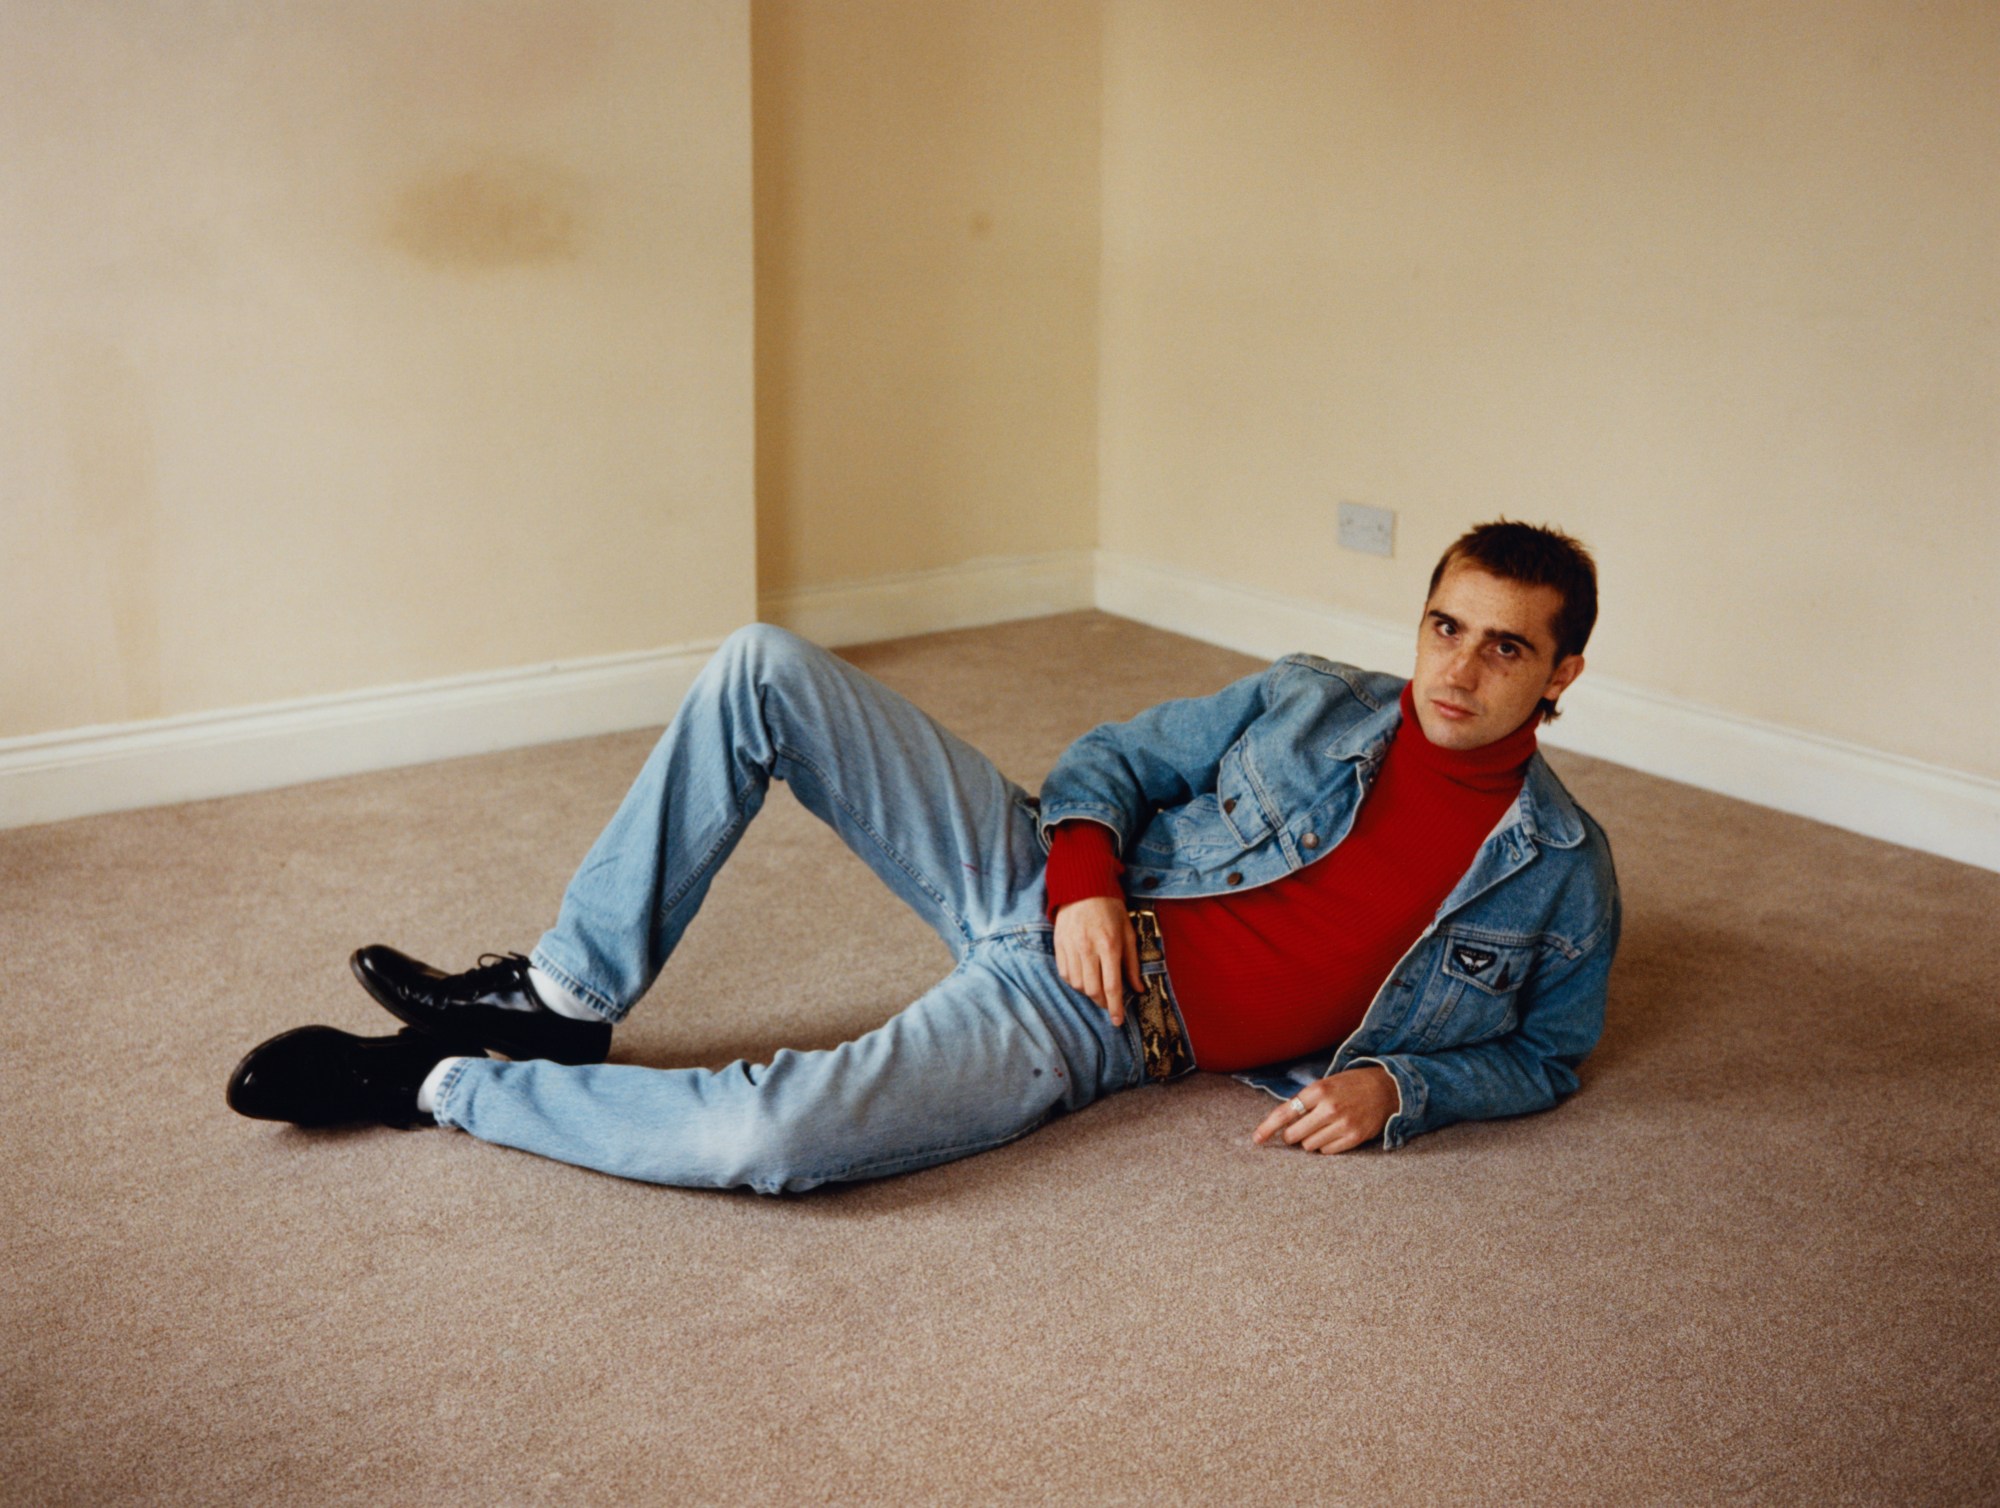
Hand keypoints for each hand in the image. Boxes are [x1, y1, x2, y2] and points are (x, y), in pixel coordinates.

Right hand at [1054, 896, 1140, 1024]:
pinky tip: (1084, 978)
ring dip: (1089, 993)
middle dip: (1103, 1003)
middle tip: (1110, 1004)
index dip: (1116, 1007)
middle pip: (1093, 990)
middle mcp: (1088, 949)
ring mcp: (1071, 948)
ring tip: (1098, 989)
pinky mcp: (1059, 946)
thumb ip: (1132, 963)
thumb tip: (1139, 988)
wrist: (1082, 887)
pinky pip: (1065, 974)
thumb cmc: (1110, 909)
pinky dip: (1075, 982)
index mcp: (1109, 945)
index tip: (1118, 1021)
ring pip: (1078, 985)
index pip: (1112, 986)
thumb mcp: (1128, 932)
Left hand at [1251, 1065, 1398, 1154]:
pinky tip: (1334, 1134)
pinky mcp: (1354, 1137)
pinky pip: (1327, 1151)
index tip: (1257, 1139)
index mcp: (1318, 1090)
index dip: (1267, 1127)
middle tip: (1300, 1129)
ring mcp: (1343, 1124)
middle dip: (1291, 1135)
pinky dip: (1325, 1146)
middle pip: (1294, 1135)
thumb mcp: (1325, 1084)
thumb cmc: (1350, 1086)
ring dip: (1310, 1140)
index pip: (1285, 1112)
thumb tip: (1281, 1123)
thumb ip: (1305, 1101)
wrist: (1387, 1088)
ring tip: (1323, 1127)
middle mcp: (1329, 1107)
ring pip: (1309, 1145)